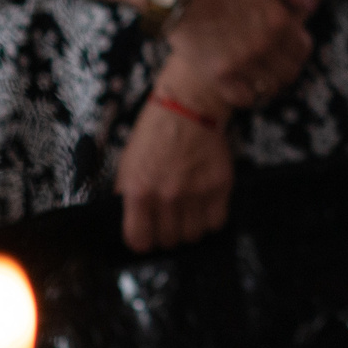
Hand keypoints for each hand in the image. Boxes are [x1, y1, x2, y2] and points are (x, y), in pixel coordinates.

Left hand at [115, 97, 233, 250]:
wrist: (187, 106)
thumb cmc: (155, 133)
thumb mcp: (128, 164)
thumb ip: (128, 197)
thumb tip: (132, 223)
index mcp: (139, 190)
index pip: (138, 240)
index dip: (142, 240)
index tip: (146, 235)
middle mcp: (167, 195)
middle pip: (168, 241)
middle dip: (166, 233)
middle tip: (167, 219)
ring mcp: (196, 192)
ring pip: (192, 236)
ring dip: (188, 228)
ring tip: (186, 212)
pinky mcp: (219, 186)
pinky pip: (215, 222)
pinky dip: (210, 219)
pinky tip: (203, 207)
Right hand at [161, 0, 313, 112]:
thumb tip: (311, 4)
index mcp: (279, 20)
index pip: (303, 48)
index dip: (299, 48)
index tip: (289, 47)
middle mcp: (265, 45)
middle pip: (289, 72)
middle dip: (286, 69)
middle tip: (276, 66)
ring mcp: (242, 62)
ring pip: (269, 87)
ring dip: (269, 84)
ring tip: (261, 78)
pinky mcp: (219, 74)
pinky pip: (244, 97)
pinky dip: (248, 95)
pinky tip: (243, 86)